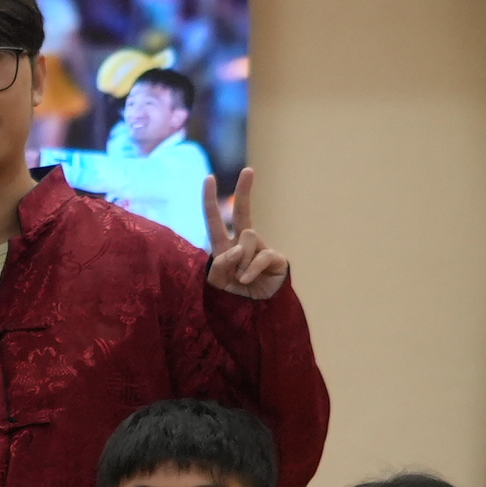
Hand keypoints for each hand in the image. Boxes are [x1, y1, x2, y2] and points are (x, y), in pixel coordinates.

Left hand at [204, 169, 289, 299]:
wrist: (254, 317)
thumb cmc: (233, 299)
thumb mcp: (216, 282)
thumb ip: (220, 264)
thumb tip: (238, 248)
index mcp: (224, 247)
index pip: (215, 220)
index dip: (210, 200)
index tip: (209, 177)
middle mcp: (243, 244)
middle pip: (243, 212)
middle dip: (245, 190)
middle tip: (248, 170)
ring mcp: (260, 249)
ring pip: (246, 238)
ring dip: (240, 261)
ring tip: (241, 279)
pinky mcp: (276, 259)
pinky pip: (260, 255)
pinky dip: (250, 269)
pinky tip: (247, 281)